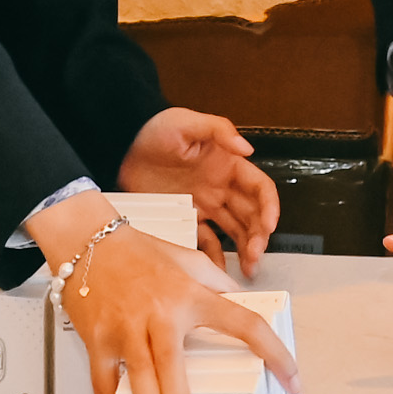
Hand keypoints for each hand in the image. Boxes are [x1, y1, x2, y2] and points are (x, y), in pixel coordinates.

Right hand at [25, 194, 295, 393]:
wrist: (87, 240)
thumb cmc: (140, 252)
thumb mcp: (189, 261)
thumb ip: (218, 284)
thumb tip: (244, 304)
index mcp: (192, 295)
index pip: (245, 325)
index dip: (276, 355)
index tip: (292, 382)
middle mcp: (161, 314)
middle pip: (176, 372)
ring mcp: (126, 328)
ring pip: (141, 384)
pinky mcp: (98, 339)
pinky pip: (104, 383)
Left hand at [115, 107, 276, 268]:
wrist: (122, 145)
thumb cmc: (155, 129)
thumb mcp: (187, 122)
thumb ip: (219, 130)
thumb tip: (247, 147)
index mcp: (228, 165)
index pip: (259, 188)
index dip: (269, 207)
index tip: (269, 225)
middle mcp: (221, 187)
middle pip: (251, 215)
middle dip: (259, 236)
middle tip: (256, 255)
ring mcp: (205, 205)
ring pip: (235, 231)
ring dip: (246, 249)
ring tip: (249, 268)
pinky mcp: (187, 218)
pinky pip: (206, 241)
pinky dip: (215, 256)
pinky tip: (219, 270)